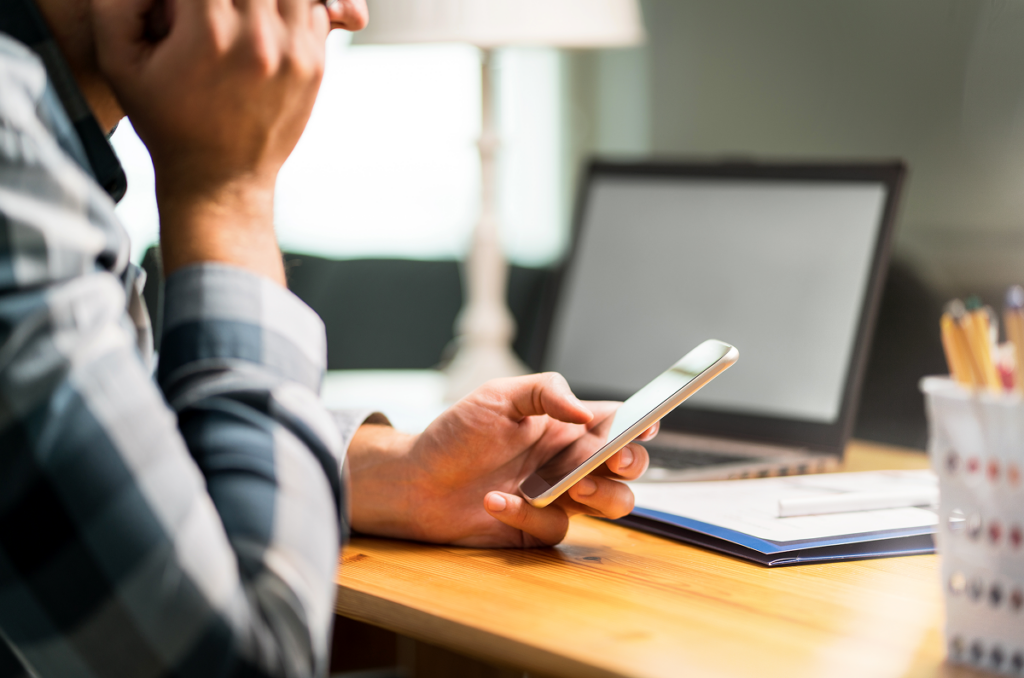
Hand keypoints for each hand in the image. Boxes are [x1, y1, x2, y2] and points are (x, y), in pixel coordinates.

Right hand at [91, 0, 365, 280]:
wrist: (219, 179)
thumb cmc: (166, 122)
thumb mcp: (120, 62)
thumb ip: (118, 3)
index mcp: (208, 32)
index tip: (183, 8)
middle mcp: (258, 38)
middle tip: (208, 12)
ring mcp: (294, 51)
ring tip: (238, 14)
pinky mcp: (315, 64)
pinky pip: (313, 9)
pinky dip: (291, 7)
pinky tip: (265, 24)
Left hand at [348, 373, 654, 547]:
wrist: (414, 481)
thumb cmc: (455, 434)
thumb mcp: (497, 396)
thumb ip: (544, 392)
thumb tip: (584, 412)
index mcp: (566, 424)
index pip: (617, 421)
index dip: (641, 422)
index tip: (647, 423)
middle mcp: (569, 460)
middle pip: (627, 466)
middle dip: (629, 463)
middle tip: (611, 460)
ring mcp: (558, 496)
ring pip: (612, 504)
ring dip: (602, 495)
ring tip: (572, 487)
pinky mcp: (538, 527)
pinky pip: (556, 527)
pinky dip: (528, 514)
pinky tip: (496, 500)